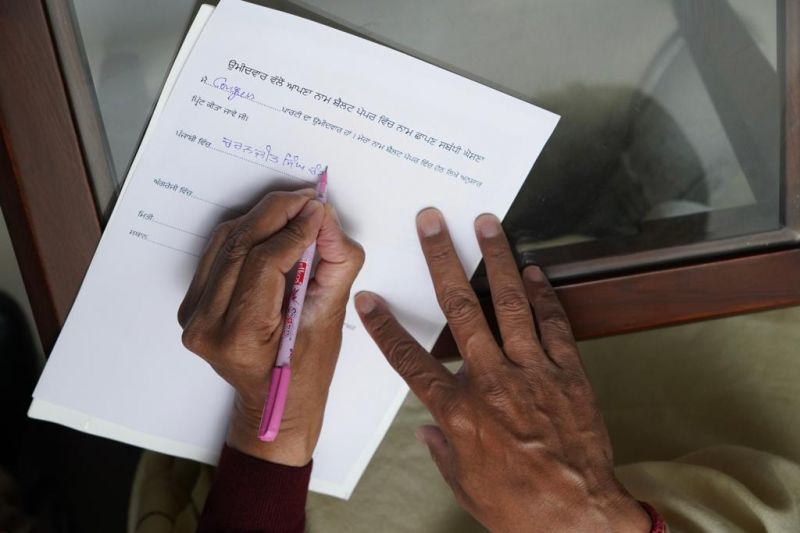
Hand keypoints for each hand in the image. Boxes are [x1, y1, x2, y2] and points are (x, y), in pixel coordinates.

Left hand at [178, 189, 363, 465]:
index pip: (264, 262)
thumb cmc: (307, 372)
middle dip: (277, 212)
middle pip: (241, 245)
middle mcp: (206, 326)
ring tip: (295, 206)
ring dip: (261, 216)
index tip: (319, 209)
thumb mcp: (330, 319)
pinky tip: (271, 223)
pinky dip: (245, 232)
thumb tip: (325, 218)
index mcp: (239, 337)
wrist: (275, 404)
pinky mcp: (193, 306)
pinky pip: (218, 254)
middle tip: (308, 198)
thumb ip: (334, 263)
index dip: (294, 229)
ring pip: (226, 242)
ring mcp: (194, 316)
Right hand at [355, 209, 649, 531]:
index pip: (411, 360)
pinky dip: (543, 295)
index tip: (370, 299)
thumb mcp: (465, 484)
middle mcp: (491, 381)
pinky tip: (534, 271)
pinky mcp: (567, 373)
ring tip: (487, 224)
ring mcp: (532, 372)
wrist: (581, 519)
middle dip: (441, 260)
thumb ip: (443, 449)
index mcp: (458, 411)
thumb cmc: (520, 507)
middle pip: (460, 309)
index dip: (386, 327)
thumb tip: (429, 428)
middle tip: (432, 223)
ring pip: (509, 303)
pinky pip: (553, 325)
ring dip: (496, 259)